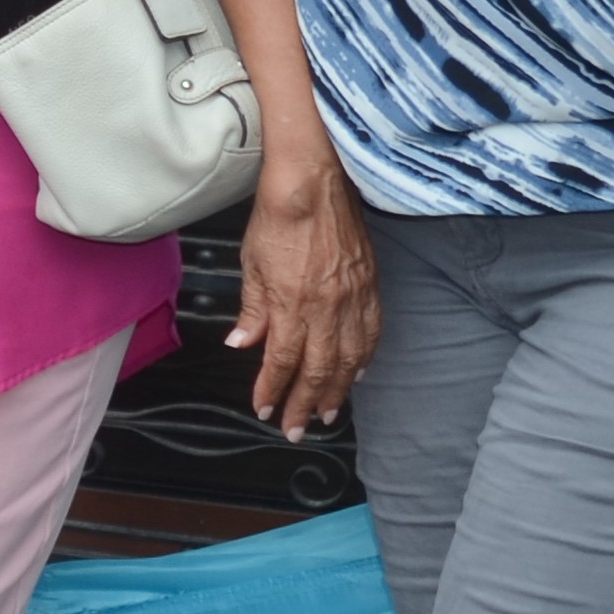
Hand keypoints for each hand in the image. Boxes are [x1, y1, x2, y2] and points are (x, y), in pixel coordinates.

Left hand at [226, 156, 378, 440]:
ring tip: (327, 413)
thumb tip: (243, 342)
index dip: (272, 389)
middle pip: (318, 370)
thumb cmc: (278, 218)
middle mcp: (326, 308)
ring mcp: (353, 299)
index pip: (281, 360)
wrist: (313, 185)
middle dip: (305, 404)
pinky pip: (371, 334)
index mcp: (292, 304)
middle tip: (296, 428)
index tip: (264, 407)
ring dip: (338, 391)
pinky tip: (359, 373)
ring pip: (349, 359)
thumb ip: (252, 309)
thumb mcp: (252, 265)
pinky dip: (365, 359)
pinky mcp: (370, 287)